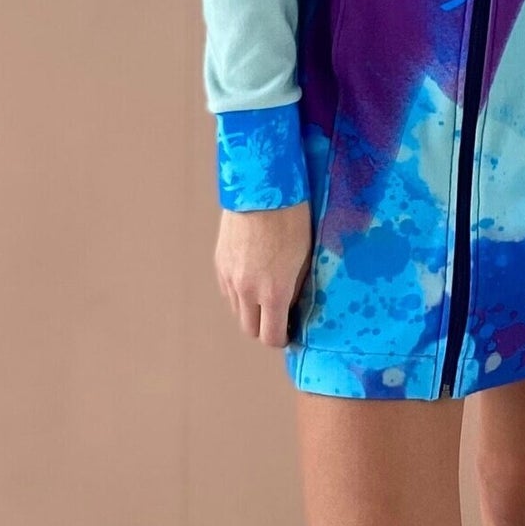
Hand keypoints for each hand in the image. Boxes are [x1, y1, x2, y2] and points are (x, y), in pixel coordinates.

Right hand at [215, 200, 311, 346]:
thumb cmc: (292, 219)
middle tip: (279, 316)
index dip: (282, 339)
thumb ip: (295, 289)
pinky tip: (253, 278)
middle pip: (249, 329)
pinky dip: (239, 293)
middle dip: (264, 328)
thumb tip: (291, 306)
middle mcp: (245, 290)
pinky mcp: (219, 261)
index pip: (271, 336)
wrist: (261, 187)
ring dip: (251, 310)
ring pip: (236, 310)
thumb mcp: (304, 258)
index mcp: (272, 293)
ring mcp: (229, 276)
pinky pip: (227, 291)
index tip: (290, 332)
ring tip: (267, 295)